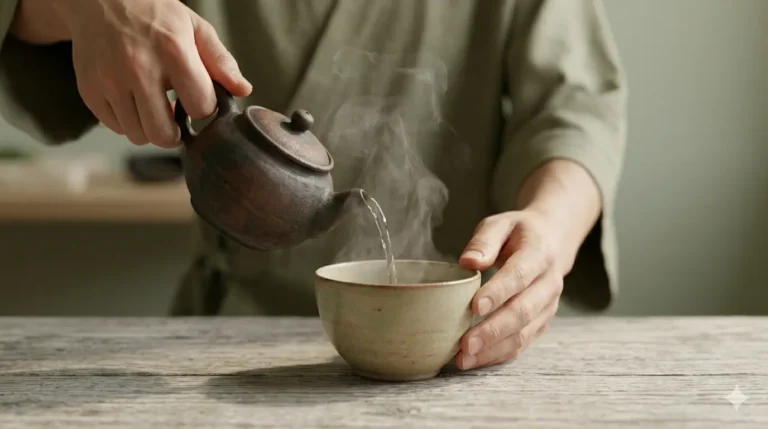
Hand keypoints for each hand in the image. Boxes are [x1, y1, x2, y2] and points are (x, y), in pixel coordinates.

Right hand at [59, 0, 251, 146]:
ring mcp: (109, 81)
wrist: (99, 0)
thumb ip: (221, 61)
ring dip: (151, 129)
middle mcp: (138, 68)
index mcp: (172, 50)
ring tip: (154, 107)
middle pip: (163, 134)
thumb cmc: (155, 16)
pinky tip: (133, 100)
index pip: (200, 106)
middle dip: (176, 133)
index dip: (204, 108)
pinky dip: (128, 122)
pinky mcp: (89, 90)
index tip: (199, 99)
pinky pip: (116, 127)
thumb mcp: (194, 27)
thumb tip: (243, 91)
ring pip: (138, 136)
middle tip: (176, 118)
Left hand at [455, 210, 567, 369]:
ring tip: (464, 358)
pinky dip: (499, 355)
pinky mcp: (542, 322)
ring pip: (524, 333)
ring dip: (494, 349)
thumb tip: (467, 262)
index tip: (475, 306)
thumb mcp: (500, 224)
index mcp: (539, 253)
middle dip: (493, 330)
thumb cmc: (518, 233)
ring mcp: (548, 306)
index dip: (498, 292)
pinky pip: (522, 343)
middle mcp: (549, 283)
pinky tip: (475, 360)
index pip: (519, 275)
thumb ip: (484, 241)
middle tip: (465, 344)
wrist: (553, 241)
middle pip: (523, 311)